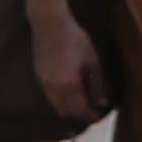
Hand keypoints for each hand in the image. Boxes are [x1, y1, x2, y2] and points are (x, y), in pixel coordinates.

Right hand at [29, 12, 103, 126]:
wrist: (50, 24)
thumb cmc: (75, 40)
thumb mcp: (92, 61)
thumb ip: (97, 85)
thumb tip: (102, 103)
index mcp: (69, 84)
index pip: (79, 109)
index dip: (89, 115)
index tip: (98, 117)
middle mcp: (54, 87)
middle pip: (66, 111)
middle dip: (79, 116)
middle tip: (90, 116)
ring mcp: (43, 82)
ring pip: (56, 105)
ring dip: (68, 110)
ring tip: (81, 109)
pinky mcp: (39, 76)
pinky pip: (49, 96)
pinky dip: (60, 102)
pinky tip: (68, 98)